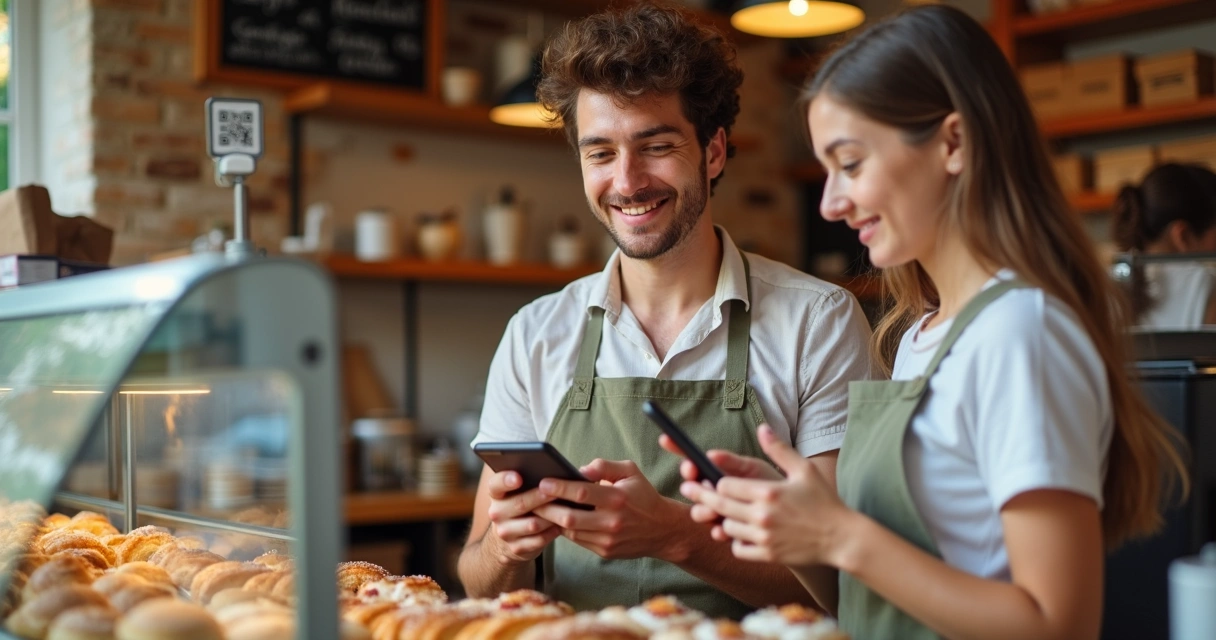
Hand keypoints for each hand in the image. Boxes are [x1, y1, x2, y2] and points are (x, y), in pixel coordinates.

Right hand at [485, 470, 562, 563]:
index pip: (496, 484)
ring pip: (533, 524)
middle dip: (540, 497)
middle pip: (520, 503)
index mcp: (496, 494)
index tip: (519, 478)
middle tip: (556, 492)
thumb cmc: (521, 507)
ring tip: (566, 510)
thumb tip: (554, 474)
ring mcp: (505, 532)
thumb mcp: (517, 493)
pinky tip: (561, 526)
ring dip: (551, 517)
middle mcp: (497, 513)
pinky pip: (539, 539)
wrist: (509, 540)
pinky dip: (552, 532)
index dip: (506, 480)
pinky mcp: (516, 547)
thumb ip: (530, 482)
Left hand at [533, 459, 691, 561]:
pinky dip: (566, 530)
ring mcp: (607, 539)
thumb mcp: (630, 472)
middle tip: (532, 499)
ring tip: (539, 509)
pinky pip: (578, 540)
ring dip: (553, 520)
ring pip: (570, 531)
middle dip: (547, 508)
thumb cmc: (643, 496)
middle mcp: (612, 521)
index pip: (582, 492)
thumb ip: (605, 466)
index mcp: (617, 498)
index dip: (559, 487)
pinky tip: (557, 520)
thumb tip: (580, 469)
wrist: (663, 530)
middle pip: (570, 517)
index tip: (542, 482)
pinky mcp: (605, 552)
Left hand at [679, 424, 855, 569]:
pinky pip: (738, 549)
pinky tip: (740, 534)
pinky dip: (735, 542)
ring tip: (723, 512)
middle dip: (701, 495)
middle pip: (719, 504)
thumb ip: (779, 449)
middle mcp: (762, 515)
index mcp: (767, 492)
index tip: (713, 478)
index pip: (725, 484)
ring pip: (725, 527)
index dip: (717, 481)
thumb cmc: (824, 501)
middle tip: (688, 488)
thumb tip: (762, 427)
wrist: (841, 538)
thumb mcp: (803, 470)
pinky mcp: (767, 555)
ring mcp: (763, 538)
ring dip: (722, 519)